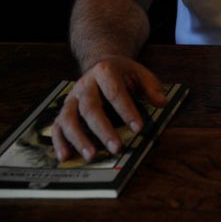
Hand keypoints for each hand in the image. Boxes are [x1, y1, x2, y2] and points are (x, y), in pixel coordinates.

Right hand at [51, 56, 166, 162]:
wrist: (100, 64)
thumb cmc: (122, 73)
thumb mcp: (140, 73)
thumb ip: (152, 87)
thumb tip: (162, 103)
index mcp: (104, 72)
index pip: (115, 93)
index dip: (127, 111)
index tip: (138, 128)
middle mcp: (84, 85)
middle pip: (90, 109)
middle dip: (103, 130)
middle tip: (116, 147)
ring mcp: (71, 99)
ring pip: (69, 119)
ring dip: (79, 139)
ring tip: (92, 156)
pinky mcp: (63, 111)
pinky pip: (57, 127)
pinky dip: (59, 142)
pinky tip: (66, 157)